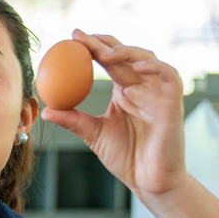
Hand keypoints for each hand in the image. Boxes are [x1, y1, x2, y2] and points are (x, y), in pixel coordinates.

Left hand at [40, 30, 185, 195]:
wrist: (150, 181)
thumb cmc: (125, 158)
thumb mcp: (93, 135)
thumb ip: (73, 120)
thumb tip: (45, 111)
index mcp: (124, 90)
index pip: (109, 61)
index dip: (92, 46)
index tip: (70, 37)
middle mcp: (142, 86)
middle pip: (124, 54)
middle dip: (102, 42)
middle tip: (79, 36)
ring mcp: (158, 92)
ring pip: (146, 58)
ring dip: (124, 51)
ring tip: (102, 53)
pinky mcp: (173, 101)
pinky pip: (169, 75)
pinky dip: (154, 66)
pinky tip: (133, 67)